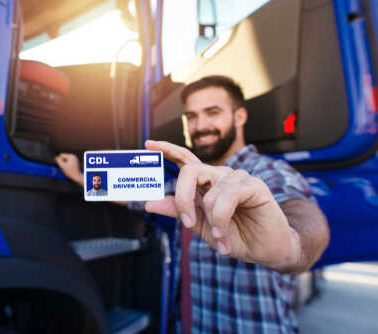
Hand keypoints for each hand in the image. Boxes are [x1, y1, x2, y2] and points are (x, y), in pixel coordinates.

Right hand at [55, 153, 82, 185]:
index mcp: (71, 156)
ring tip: (66, 168)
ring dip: (64, 163)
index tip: (62, 165)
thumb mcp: (62, 166)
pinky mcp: (75, 162)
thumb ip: (58, 161)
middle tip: (64, 167)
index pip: (61, 155)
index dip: (60, 161)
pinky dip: (67, 164)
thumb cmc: (70, 172)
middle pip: (64, 157)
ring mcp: (74, 159)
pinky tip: (68, 168)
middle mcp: (73, 156)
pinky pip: (68, 161)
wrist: (76, 176)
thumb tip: (56, 157)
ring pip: (66, 160)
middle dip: (62, 162)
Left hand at [144, 141, 300, 270]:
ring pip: (210, 192)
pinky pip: (226, 197)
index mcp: (206, 183)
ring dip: (212, 221)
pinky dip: (221, 220)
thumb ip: (177, 212)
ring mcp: (238, 178)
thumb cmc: (235, 237)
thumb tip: (149, 203)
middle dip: (183, 197)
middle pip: (191, 171)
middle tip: (188, 223)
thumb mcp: (200, 226)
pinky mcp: (254, 185)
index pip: (185, 160)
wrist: (265, 250)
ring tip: (221, 239)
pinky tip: (225, 236)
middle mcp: (220, 176)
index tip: (149, 143)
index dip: (168, 149)